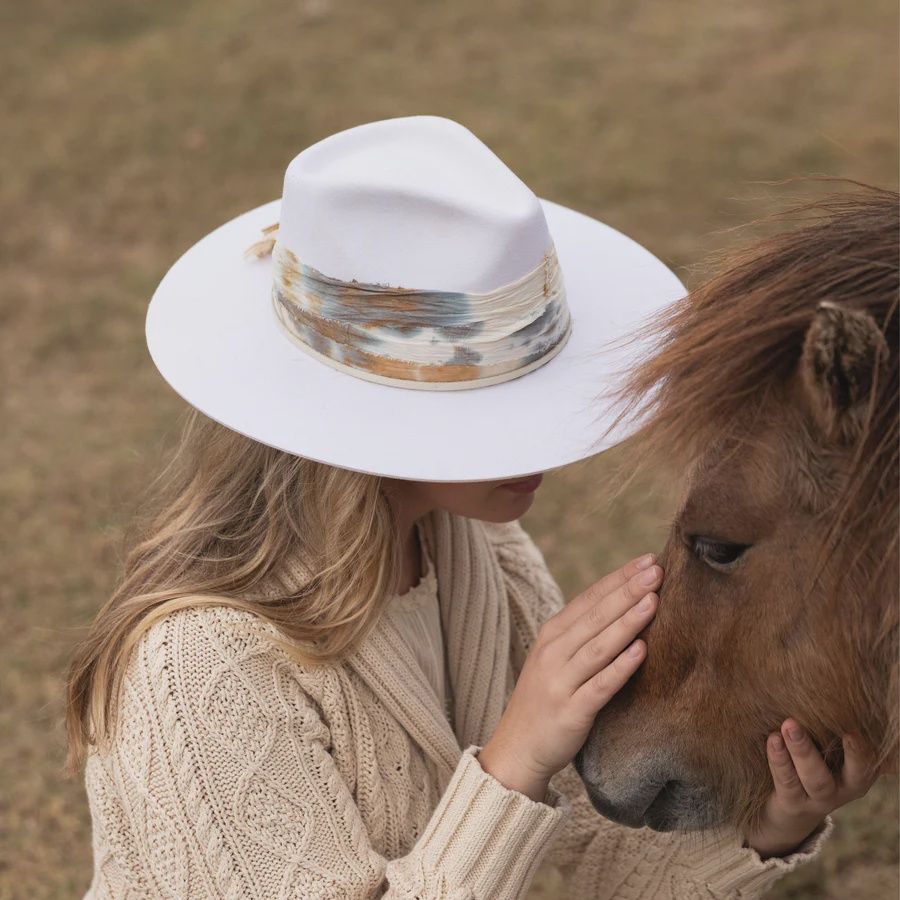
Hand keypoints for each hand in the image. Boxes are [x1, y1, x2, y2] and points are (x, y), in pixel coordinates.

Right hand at [478, 554, 660, 800]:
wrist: (517, 749)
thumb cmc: (546, 699)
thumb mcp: (556, 658)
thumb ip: (584, 633)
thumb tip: (624, 603)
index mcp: (551, 635)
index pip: (589, 598)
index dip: (618, 578)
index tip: (648, 560)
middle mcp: (553, 653)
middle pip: (595, 616)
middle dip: (627, 590)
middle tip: (657, 570)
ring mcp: (560, 681)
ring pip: (598, 646)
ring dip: (627, 621)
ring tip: (653, 600)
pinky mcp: (571, 711)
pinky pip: (599, 686)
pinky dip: (620, 667)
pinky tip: (641, 651)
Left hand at [745, 719, 875, 857]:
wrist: (790, 808)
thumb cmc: (814, 765)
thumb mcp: (830, 751)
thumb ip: (832, 730)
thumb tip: (834, 685)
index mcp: (860, 772)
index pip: (870, 758)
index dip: (866, 745)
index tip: (859, 727)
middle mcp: (845, 788)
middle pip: (853, 771)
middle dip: (848, 749)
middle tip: (841, 722)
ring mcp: (819, 799)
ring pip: (815, 778)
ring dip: (802, 750)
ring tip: (788, 725)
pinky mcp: (793, 803)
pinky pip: (787, 782)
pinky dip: (779, 759)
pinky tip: (772, 739)